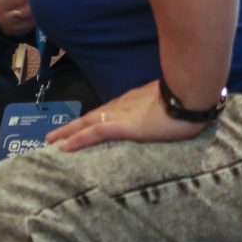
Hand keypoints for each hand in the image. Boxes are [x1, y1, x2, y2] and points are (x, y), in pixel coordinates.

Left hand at [46, 79, 207, 152]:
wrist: (190, 94)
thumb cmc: (186, 98)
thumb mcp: (168, 102)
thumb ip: (159, 107)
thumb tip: (161, 112)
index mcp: (131, 102)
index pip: (105, 112)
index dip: (89, 120)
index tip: (77, 126)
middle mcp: (121, 106)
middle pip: (90, 117)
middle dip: (71, 127)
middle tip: (52, 135)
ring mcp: (120, 115)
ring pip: (86, 124)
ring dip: (67, 133)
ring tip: (51, 141)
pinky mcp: (122, 126)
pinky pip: (94, 134)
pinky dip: (76, 140)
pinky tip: (63, 147)